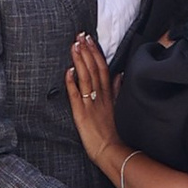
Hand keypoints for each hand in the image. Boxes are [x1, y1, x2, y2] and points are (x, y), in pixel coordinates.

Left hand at [65, 33, 121, 178]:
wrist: (114, 152)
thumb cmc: (116, 132)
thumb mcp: (119, 107)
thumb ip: (117, 90)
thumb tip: (120, 74)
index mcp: (108, 94)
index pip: (102, 68)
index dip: (96, 52)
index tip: (90, 39)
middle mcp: (100, 96)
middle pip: (94, 68)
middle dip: (87, 50)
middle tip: (80, 35)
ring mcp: (91, 104)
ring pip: (85, 78)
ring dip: (80, 61)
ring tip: (75, 46)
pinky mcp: (82, 114)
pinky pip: (76, 96)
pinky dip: (72, 83)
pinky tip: (68, 71)